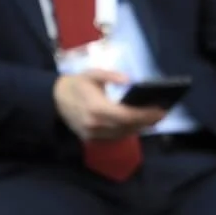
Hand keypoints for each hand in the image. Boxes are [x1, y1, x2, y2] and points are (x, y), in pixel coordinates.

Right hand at [53, 70, 167, 140]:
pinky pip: (114, 137)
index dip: (145, 115)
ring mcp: (92, 134)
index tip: (160, 110)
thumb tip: (129, 80)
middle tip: (162, 114)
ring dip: (140, 127)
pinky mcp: (91, 139)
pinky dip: (128, 131)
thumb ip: (111, 76)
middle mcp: (95, 125)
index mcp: (96, 108)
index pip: (126, 115)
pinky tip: (139, 124)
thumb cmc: (76, 84)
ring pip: (123, 134)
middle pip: (128, 127)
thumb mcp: (92, 74)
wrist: (53, 99)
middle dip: (147, 121)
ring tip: (154, 118)